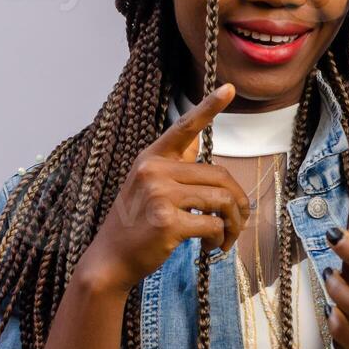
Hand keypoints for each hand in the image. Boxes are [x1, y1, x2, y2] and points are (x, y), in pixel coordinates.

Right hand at [76, 84, 249, 295]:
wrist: (110, 259)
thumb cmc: (134, 224)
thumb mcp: (146, 185)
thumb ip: (172, 163)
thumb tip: (198, 138)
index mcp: (151, 158)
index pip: (184, 127)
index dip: (209, 107)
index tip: (229, 88)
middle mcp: (154, 171)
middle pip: (220, 176)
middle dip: (237, 202)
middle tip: (239, 221)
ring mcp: (160, 195)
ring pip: (222, 201)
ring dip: (233, 224)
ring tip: (227, 237)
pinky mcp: (168, 222)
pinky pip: (214, 225)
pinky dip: (221, 239)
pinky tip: (213, 246)